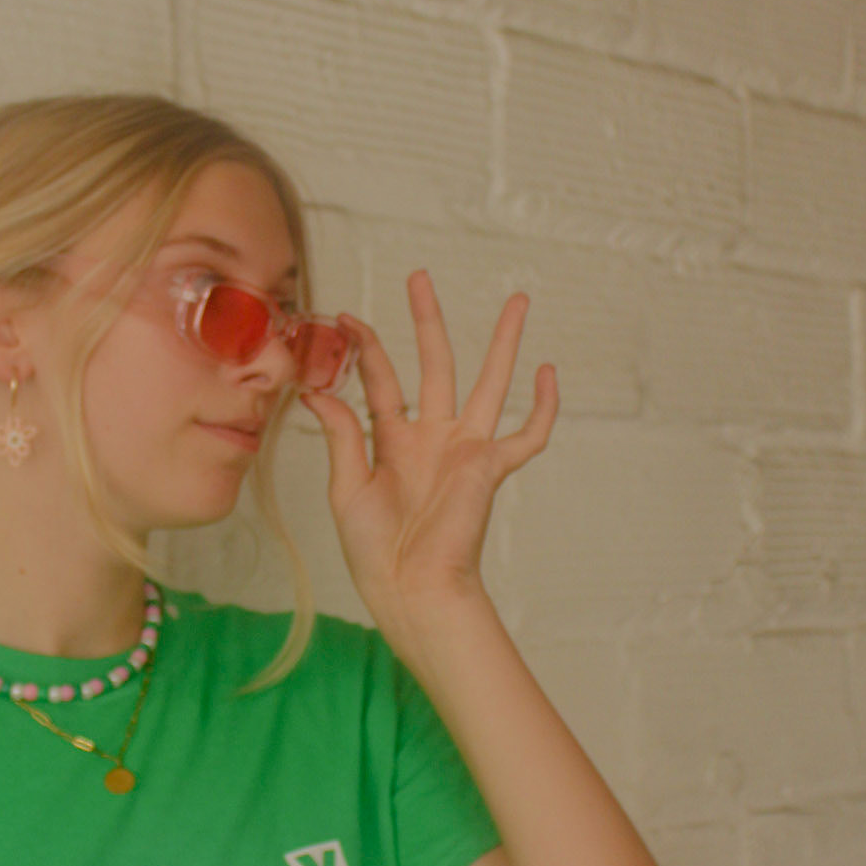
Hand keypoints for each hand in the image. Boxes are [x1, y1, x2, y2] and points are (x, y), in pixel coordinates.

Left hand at [298, 270, 558, 622]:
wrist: (410, 589)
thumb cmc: (375, 551)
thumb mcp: (346, 488)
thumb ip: (341, 436)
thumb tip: (317, 391)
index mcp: (393, 442)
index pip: (381, 380)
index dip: (366, 348)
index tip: (347, 318)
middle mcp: (432, 437)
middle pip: (435, 363)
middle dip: (427, 320)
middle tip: (420, 276)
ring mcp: (464, 449)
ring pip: (488, 383)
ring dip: (502, 342)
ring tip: (516, 302)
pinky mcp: (489, 468)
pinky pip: (526, 435)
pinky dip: (542, 408)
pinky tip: (548, 374)